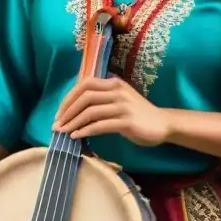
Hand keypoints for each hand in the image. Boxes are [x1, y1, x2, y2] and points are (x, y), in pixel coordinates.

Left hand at [53, 76, 169, 145]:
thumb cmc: (137, 114)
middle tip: (57, 124)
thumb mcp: (118, 100)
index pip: (84, 85)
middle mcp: (117, 91)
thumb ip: (100, 99)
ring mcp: (123, 106)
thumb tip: (72, 108)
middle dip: (67, 111)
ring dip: (73, 123)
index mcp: (113, 83)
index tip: (59, 112)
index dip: (69, 98)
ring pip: (90, 112)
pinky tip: (77, 136)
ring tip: (63, 132)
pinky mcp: (127, 122)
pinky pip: (101, 125)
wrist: (163, 124)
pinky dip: (85, 131)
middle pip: (85, 97)